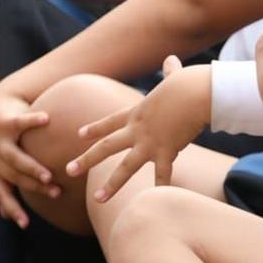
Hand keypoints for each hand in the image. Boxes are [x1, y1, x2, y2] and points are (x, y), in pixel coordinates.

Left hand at [0, 86, 52, 224]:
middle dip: (35, 186)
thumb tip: (4, 217)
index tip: (25, 224)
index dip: (13, 209)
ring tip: (49, 175)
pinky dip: (32, 122)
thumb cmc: (6, 142)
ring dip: (31, 168)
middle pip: (14, 176)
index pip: (2, 195)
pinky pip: (19, 123)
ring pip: (14, 158)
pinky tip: (47, 121)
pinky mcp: (4, 122)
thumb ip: (6, 188)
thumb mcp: (2, 167)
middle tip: (56, 192)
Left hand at [67, 57, 209, 199]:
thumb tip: (171, 60)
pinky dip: (160, 188)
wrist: (193, 92)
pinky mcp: (166, 150)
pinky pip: (162, 174)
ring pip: (125, 166)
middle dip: (86, 159)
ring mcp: (149, 141)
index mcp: (137, 112)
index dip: (94, 128)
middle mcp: (137, 129)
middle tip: (69, 170)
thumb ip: (170, 72)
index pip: (110, 122)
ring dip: (111, 184)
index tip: (79, 134)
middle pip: (106, 146)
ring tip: (97, 199)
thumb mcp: (173, 78)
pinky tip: (155, 202)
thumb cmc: (187, 83)